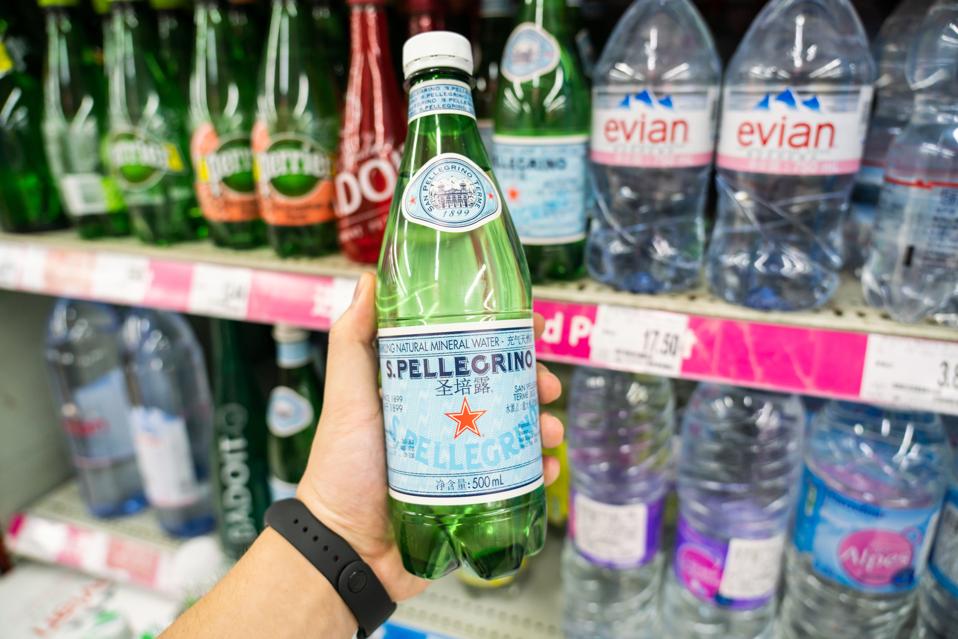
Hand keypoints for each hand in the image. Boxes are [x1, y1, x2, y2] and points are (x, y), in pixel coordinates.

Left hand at [296, 272, 563, 601]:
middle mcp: (445, 418)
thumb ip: (353, 340)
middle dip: (533, 381)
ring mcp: (463, 457)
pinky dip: (537, 469)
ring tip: (550, 429)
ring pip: (516, 431)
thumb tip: (369, 280)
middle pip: (502, 388)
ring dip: (543, 424)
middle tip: (547, 383)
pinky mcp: (474, 494)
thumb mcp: (347, 395)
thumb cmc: (341, 468)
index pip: (470, 352)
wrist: (346, 546)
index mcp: (420, 389)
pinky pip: (516, 478)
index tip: (531, 326)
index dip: (504, 337)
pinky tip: (546, 466)